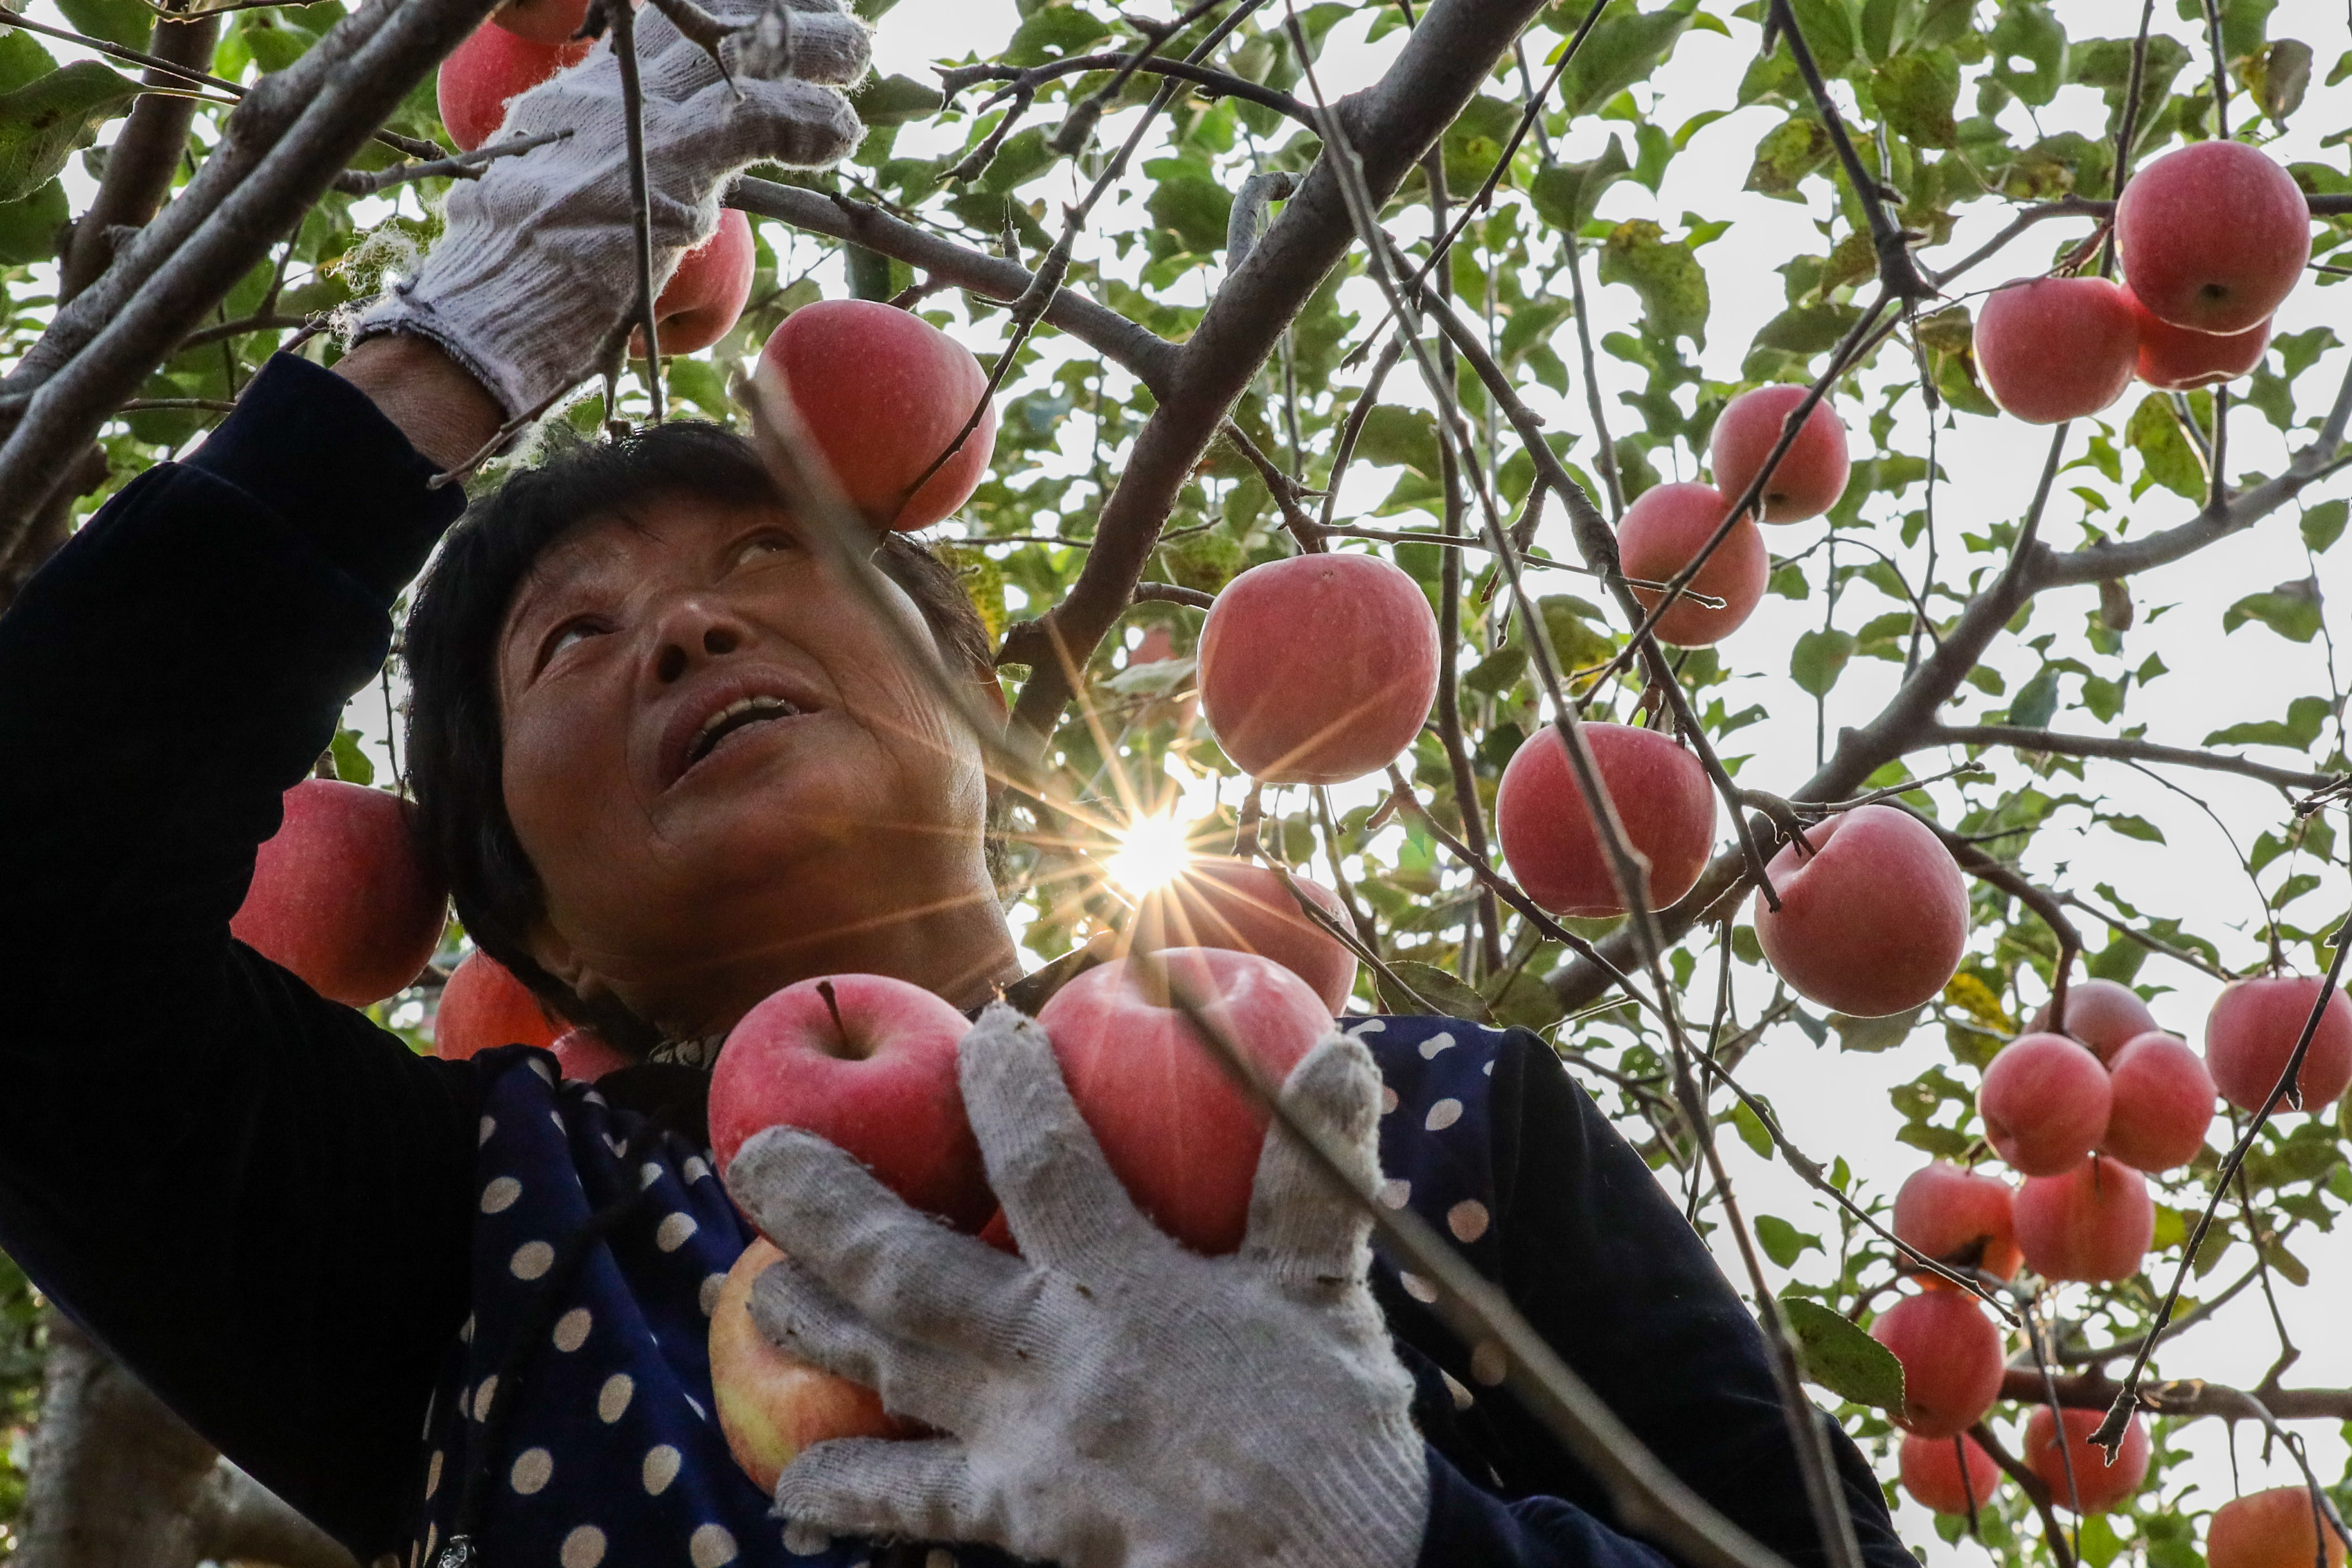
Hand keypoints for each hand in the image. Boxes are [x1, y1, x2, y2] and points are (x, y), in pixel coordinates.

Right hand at [354, 0, 868, 421]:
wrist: (479, 317)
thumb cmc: (505, 286)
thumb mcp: (537, 206)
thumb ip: (582, 178)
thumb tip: (624, 197)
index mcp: (570, 97)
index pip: (654, 28)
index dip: (716, 11)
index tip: (759, 12)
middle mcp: (599, 91)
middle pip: (701, 23)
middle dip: (771, 15)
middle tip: (829, 24)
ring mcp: (636, 123)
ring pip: (740, 54)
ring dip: (811, 51)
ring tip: (857, 57)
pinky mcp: (667, 163)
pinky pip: (757, 119)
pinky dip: (808, 121)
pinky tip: (838, 135)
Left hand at [723, 1003, 1429, 1567]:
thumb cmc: (1334, 1439)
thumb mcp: (1333, 1298)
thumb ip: (1317, 1179)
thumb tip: (1349, 1052)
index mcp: (1132, 1292)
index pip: (1047, 1167)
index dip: (1009, 1093)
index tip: (982, 1027)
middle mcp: (1054, 1363)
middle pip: (911, 1271)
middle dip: (826, 1209)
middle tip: (753, 1155)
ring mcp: (1023, 1449)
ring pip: (891, 1370)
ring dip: (813, 1328)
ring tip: (748, 1290)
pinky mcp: (1017, 1523)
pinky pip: (918, 1505)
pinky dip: (855, 1492)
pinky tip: (795, 1488)